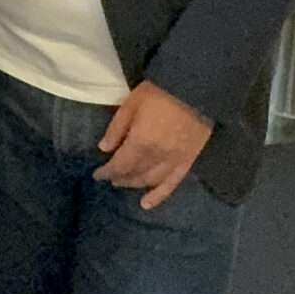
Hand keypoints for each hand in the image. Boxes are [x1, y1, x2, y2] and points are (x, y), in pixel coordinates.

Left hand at [93, 80, 213, 210]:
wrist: (196, 89)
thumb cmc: (160, 92)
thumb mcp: (131, 103)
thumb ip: (117, 128)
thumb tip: (104, 149)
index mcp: (140, 142)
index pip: (119, 165)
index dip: (107, 171)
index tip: (97, 175)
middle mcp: (156, 157)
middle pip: (134, 174)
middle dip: (120, 177)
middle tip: (112, 177)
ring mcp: (174, 162)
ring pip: (150, 180)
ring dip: (135, 184)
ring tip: (126, 182)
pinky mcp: (188, 162)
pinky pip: (172, 184)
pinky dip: (158, 196)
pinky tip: (146, 204)